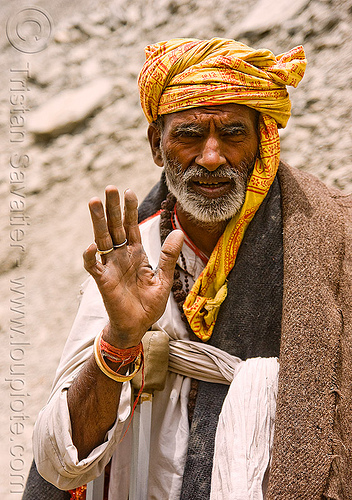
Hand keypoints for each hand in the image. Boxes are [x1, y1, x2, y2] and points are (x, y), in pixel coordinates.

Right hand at [83, 186, 182, 347]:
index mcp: (136, 254)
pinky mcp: (103, 281)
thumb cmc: (149, 304)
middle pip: (115, 227)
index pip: (131, 226)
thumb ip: (168, 255)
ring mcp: (111, 267)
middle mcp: (122, 256)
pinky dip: (91, 256)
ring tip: (94, 202)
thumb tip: (179, 231)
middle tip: (110, 188)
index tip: (129, 191)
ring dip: (98, 222)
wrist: (137, 326)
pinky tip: (93, 246)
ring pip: (102, 239)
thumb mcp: (164, 278)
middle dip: (113, 208)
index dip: (130, 209)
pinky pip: (94, 266)